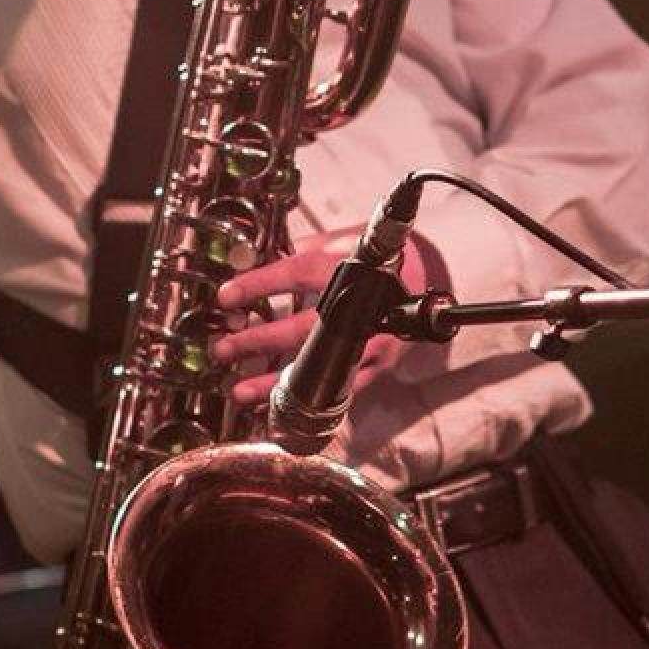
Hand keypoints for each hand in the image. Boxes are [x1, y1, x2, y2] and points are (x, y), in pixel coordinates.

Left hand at [211, 226, 435, 409]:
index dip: (258, 286)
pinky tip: (277, 405)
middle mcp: (358, 308)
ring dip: (274, 381)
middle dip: (257, 342)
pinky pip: (338, 387)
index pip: (294, 275)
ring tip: (240, 390)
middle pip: (300, 329)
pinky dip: (305, 398)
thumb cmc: (371, 257)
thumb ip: (293, 253)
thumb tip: (248, 263)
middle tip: (223, 349)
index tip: (225, 297)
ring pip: (317, 366)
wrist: (425, 275)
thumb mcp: (333, 242)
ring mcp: (369, 341)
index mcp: (344, 268)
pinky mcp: (377, 365)